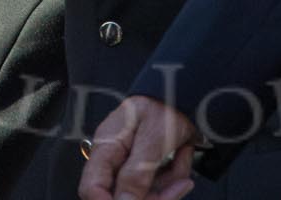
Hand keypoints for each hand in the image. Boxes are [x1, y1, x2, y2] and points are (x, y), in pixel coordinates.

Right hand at [79, 95, 196, 199]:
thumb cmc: (166, 104)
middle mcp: (116, 157)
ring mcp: (133, 163)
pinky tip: (183, 157)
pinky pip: (158, 185)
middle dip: (151, 196)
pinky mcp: (149, 165)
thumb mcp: (153, 138)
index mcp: (107, 146)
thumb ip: (136, 172)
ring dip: (168, 185)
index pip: (92, 187)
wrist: (188, 91)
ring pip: (144, 193)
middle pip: (121, 195)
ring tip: (183, 162)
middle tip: (176, 187)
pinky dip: (174, 176)